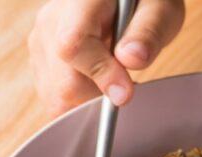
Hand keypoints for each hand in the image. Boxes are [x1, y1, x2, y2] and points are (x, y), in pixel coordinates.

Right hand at [28, 0, 184, 115]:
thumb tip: (131, 59)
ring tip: (111, 78)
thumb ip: (148, 32)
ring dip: (87, 102)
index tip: (126, 92)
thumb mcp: (160, 10)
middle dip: (98, 96)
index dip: (100, 74)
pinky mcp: (41, 59)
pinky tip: (97, 82)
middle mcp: (52, 20)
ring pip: (55, 97)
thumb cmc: (144, 2)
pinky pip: (54, 98)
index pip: (73, 44)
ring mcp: (41, 40)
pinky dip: (78, 102)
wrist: (124, 1)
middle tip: (124, 83)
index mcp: (80, 1)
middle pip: (63, 82)